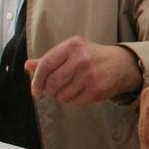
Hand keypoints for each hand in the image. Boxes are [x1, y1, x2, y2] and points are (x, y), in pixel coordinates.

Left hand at [24, 37, 140, 104]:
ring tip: (69, 90)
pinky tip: (80, 92)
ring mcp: (90, 75)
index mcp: (72, 46)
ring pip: (62, 95)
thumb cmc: (91, 57)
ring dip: (62, 96)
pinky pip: (75, 102)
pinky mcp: (97, 89)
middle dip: (50, 90)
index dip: (37, 79)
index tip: (35, 90)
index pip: (46, 64)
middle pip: (52, 82)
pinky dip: (74, 100)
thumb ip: (49, 59)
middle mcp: (81, 59)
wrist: (121, 64)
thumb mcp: (71, 52)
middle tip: (54, 90)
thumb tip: (27, 66)